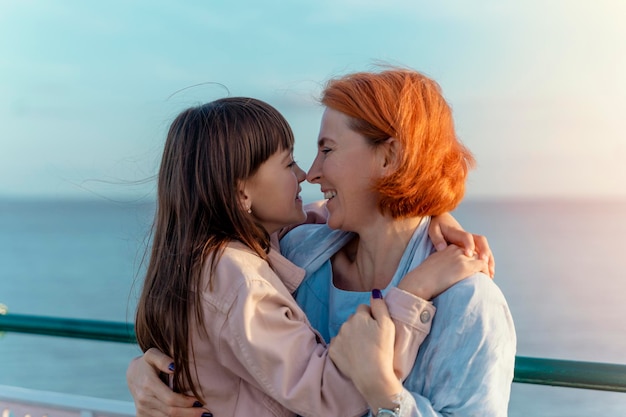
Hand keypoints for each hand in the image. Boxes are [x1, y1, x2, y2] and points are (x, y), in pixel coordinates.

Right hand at [126, 348, 208, 416]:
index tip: (199, 401)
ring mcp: (142, 409)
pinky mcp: (142, 415)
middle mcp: (144, 399)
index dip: (186, 402)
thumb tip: (173, 366)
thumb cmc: (147, 363)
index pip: (170, 399)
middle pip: (170, 412)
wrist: (132, 374)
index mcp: (148, 384)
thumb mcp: (152, 354)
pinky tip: (187, 416)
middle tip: (205, 413)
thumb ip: (162, 359)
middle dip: (190, 414)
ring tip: (200, 415)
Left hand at [329, 293, 402, 411]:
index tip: (376, 329)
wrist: (372, 376)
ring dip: (352, 335)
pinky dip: (344, 347)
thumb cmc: (383, 350)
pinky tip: (353, 355)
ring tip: (363, 348)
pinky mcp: (333, 351)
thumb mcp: (388, 326)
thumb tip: (374, 292)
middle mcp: (345, 324)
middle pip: (353, 319)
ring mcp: (338, 338)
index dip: (371, 317)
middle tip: (370, 339)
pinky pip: (338, 344)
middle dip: (360, 325)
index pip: (364, 309)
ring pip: (345, 331)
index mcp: (359, 316)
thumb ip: (380, 306)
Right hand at [398, 244, 488, 299]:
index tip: (476, 267)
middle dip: (483, 261)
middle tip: (487, 273)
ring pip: (481, 258)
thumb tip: (447, 271)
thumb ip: (444, 263)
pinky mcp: (465, 267)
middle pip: (476, 252)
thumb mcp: (435, 263)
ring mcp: (462, 257)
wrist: (420, 280)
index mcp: (449, 248)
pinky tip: (486, 278)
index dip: (474, 257)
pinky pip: (482, 266)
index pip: (467, 249)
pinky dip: (486, 272)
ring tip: (488, 276)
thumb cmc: (424, 276)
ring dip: (487, 267)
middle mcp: (456, 250)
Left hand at [428, 212, 494, 276]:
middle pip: (481, 241)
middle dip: (484, 251)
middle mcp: (468, 237)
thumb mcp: (433, 230)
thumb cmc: (437, 226)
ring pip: (484, 248)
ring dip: (489, 259)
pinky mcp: (473, 247)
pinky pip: (483, 253)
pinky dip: (488, 263)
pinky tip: (489, 274)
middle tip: (484, 263)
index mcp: (457, 232)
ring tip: (490, 273)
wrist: (443, 220)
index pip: (466, 237)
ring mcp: (472, 242)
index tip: (468, 255)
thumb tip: (442, 248)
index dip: (469, 244)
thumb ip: (437, 238)